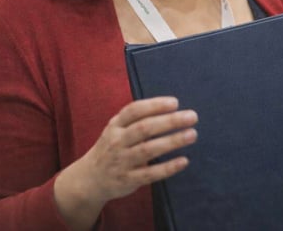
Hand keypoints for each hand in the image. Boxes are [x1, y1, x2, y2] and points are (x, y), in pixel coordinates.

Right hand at [54, 97, 197, 227]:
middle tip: (192, 116)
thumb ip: (139, 119)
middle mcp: (116, 142)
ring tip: (192, 134)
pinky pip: (149, 174)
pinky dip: (167, 168)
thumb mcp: (117, 128)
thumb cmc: (113, 146)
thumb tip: (173, 107)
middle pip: (144, 129)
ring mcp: (121, 162)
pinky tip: (184, 161)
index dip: (154, 105)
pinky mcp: (127, 180)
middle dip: (169, 121)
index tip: (175, 103)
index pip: (134, 111)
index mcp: (115, 125)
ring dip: (171, 142)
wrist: (89, 178)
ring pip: (147, 150)